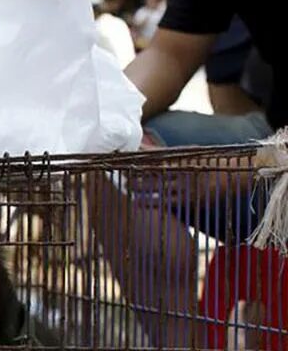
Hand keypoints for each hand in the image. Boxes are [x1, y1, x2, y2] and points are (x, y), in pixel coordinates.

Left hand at [130, 151, 256, 203]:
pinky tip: (137, 202)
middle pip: (154, 170)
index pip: (157, 155)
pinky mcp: (189, 200)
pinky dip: (151, 202)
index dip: (139, 157)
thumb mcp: (189, 153)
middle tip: (118, 173)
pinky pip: (166, 202)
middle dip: (135, 172)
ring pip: (157, 186)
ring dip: (139, 187)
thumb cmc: (206, 165)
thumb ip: (166, 153)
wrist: (233, 178)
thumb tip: (142, 149)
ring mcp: (187, 185)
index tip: (123, 157)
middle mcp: (184, 169)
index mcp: (184, 156)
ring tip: (125, 186)